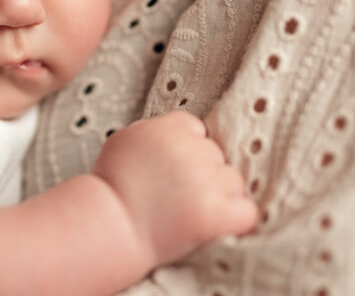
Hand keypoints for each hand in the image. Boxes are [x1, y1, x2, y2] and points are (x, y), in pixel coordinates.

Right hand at [92, 111, 257, 265]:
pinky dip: (236, 220)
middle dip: (203, 174)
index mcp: (169, 128)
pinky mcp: (214, 214)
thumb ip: (156, 131)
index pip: (198, 130)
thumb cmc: (112, 187)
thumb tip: (185, 131)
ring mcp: (205, 182)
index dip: (188, 150)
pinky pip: (246, 212)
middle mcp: (190, 150)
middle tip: (178, 195)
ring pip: (234, 182)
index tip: (173, 170)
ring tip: (189, 212)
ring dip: (221, 197)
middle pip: (217, 156)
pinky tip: (215, 226)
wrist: (108, 227)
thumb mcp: (125, 141)